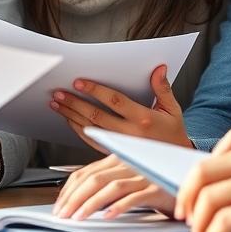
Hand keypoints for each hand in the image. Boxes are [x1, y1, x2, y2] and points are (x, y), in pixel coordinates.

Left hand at [50, 64, 190, 149]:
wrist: (173, 163)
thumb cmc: (173, 133)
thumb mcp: (173, 109)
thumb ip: (163, 88)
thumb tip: (159, 68)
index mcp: (143, 119)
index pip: (115, 101)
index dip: (95, 90)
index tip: (79, 82)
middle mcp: (129, 133)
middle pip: (96, 116)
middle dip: (75, 103)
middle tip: (59, 93)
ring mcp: (120, 145)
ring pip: (90, 129)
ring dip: (71, 116)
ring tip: (57, 104)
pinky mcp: (114, 153)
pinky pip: (92, 141)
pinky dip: (78, 130)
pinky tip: (69, 120)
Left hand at [52, 154, 172, 220]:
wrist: (186, 179)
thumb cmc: (154, 180)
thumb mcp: (127, 178)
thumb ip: (106, 181)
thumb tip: (78, 197)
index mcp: (118, 158)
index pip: (86, 172)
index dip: (69, 189)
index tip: (59, 205)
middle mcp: (129, 163)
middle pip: (95, 179)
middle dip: (74, 198)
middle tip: (62, 214)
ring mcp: (144, 174)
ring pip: (111, 187)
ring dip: (91, 203)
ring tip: (79, 217)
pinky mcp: (158, 187)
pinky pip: (136, 197)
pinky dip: (120, 206)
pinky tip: (109, 215)